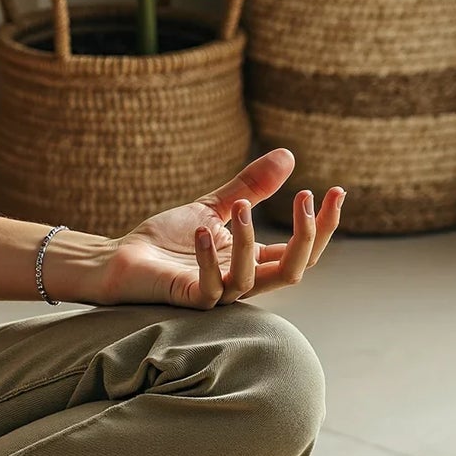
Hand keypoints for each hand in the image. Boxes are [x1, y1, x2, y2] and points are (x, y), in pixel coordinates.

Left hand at [96, 148, 344, 308]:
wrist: (120, 258)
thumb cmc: (166, 240)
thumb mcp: (213, 207)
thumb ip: (250, 188)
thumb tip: (289, 155)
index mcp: (253, 260)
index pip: (303, 250)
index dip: (322, 224)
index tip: (336, 190)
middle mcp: (241, 281)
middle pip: (295, 271)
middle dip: (308, 235)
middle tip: (306, 195)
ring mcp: (216, 293)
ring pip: (252, 279)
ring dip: (249, 240)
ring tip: (239, 206)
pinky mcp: (187, 299)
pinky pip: (209, 288)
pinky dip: (207, 260)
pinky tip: (202, 232)